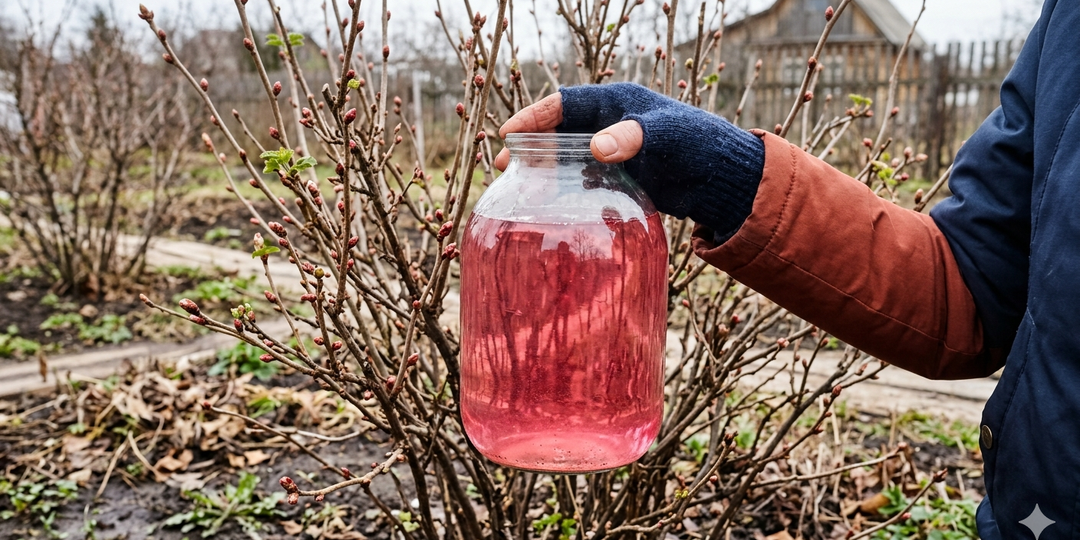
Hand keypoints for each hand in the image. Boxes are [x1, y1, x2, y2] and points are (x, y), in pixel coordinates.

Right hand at [491, 83, 764, 239]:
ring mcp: (612, 151)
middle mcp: (608, 123)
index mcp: (614, 101)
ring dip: (542, 168)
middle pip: (557, 131)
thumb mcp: (664, 136)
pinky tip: (549, 204)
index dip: (532, 117)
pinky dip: (563, 187)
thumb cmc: (696, 144)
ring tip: (517, 186)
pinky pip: (582, 178)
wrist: (721, 178)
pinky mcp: (618, 176)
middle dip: (529, 145)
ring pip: (566, 156)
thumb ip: (631, 138)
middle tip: (501, 166)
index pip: (562, 104)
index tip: (507, 134)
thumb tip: (596, 148)